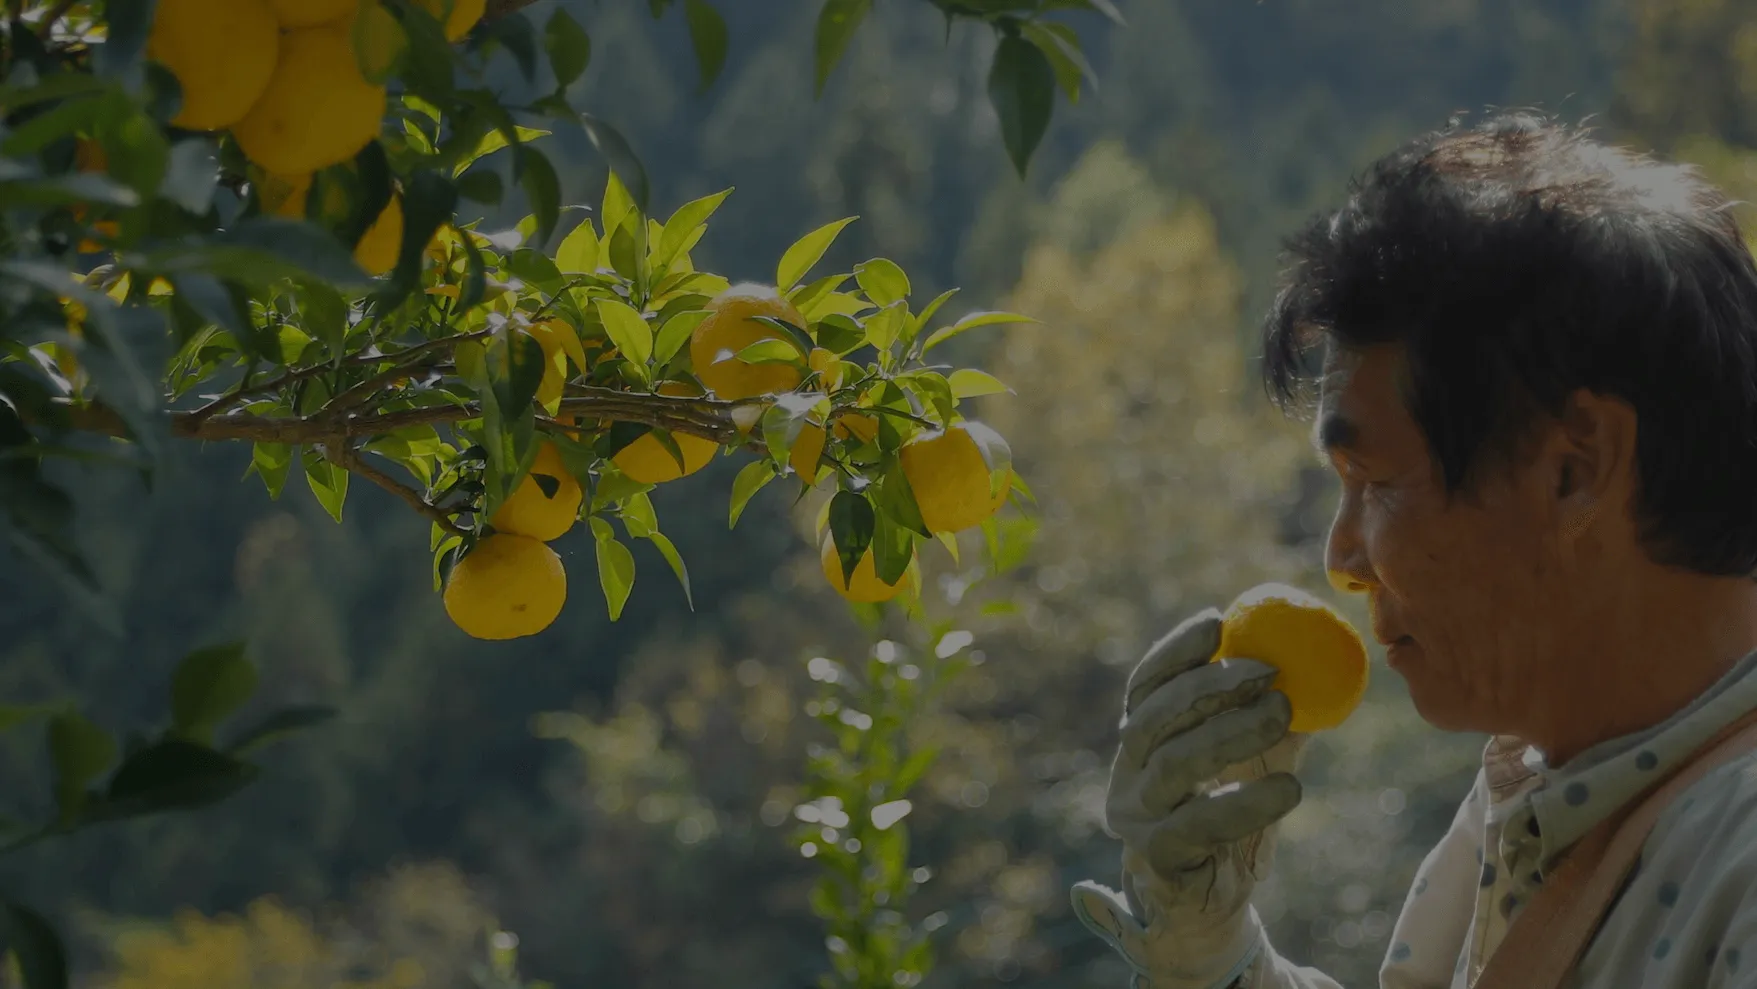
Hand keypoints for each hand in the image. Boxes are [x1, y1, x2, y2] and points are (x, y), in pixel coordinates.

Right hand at [1070, 606, 1308, 988]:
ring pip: (1175, 764)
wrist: (1212, 905)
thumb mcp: (1250, 758)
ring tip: (1283, 713)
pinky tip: (1291, 786)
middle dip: (1209, 687)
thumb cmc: (1231, 819)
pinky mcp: (1160, 859)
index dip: (1176, 651)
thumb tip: (1316, 654)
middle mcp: (1127, 775)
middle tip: (1268, 672)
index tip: (1218, 620)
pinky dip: (1247, 801)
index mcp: (1140, 743)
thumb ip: (1267, 711)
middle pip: (1154, 718)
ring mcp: (1138, 819)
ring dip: (1231, 733)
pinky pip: (1201, 824)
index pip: (1146, 686)